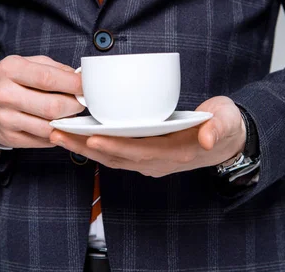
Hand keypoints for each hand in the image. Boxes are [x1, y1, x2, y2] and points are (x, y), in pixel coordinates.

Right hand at [0, 55, 84, 147]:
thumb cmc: (9, 78)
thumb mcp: (27, 63)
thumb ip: (54, 69)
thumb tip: (80, 79)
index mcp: (10, 70)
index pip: (48, 79)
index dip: (73, 84)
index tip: (87, 86)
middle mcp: (4, 95)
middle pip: (52, 107)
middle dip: (75, 106)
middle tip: (82, 102)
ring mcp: (5, 119)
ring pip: (49, 127)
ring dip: (67, 122)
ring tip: (72, 113)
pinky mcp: (8, 138)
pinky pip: (42, 140)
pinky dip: (56, 133)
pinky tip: (58, 125)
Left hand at [50, 96, 245, 176]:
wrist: (228, 142)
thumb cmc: (224, 127)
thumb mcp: (226, 122)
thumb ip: (218, 128)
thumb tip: (207, 138)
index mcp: (175, 153)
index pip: (140, 152)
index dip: (115, 146)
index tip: (92, 137)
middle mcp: (158, 162)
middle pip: (116, 157)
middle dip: (85, 146)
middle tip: (57, 133)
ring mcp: (149, 161)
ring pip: (110, 157)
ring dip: (83, 148)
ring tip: (57, 134)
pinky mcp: (143, 155)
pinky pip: (113, 154)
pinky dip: (93, 146)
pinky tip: (76, 136)